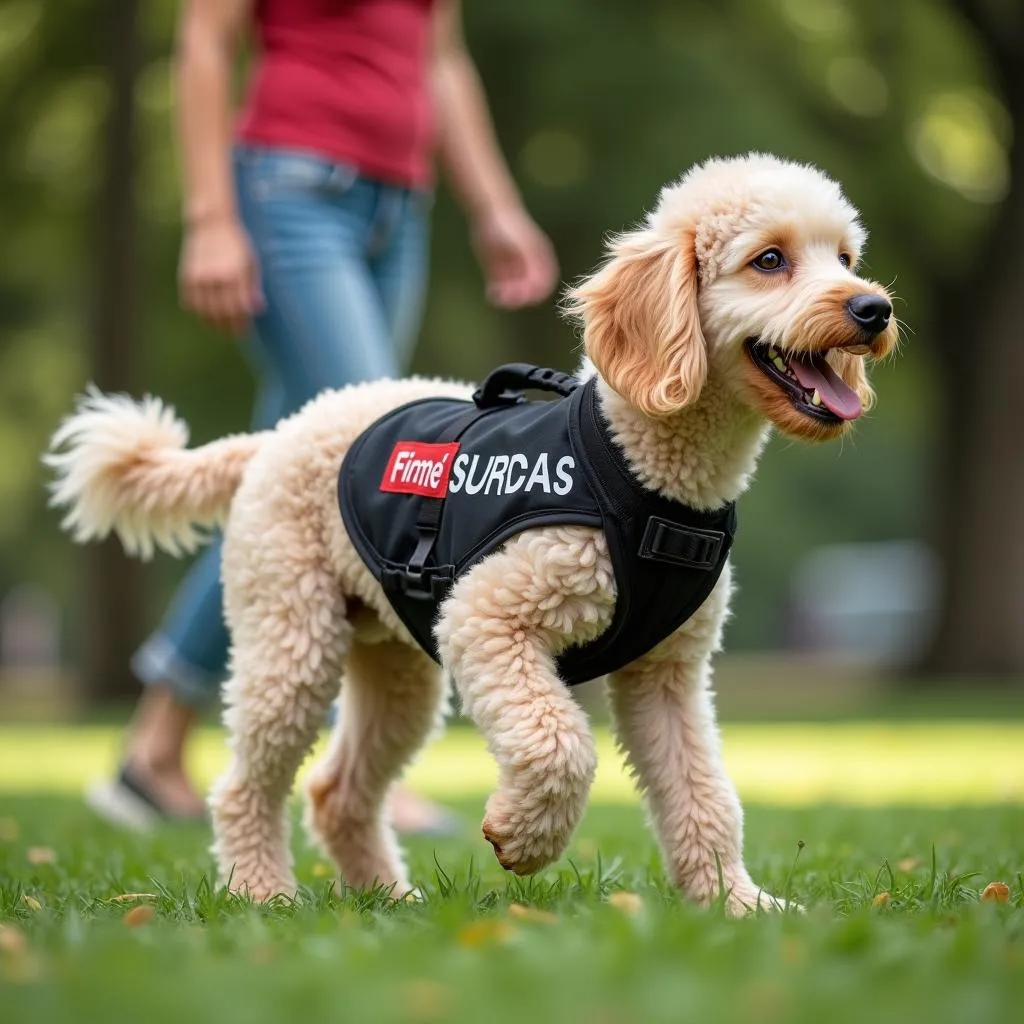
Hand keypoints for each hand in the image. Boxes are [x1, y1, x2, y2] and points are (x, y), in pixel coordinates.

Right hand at [178, 217, 263, 333]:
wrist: (212, 223)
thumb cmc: (237, 245)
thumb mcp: (251, 263)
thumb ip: (253, 287)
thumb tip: (256, 310)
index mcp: (237, 274)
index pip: (239, 309)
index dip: (241, 324)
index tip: (244, 330)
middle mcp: (218, 277)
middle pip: (222, 314)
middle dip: (228, 328)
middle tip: (234, 333)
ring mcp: (201, 277)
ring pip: (205, 312)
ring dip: (213, 324)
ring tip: (219, 327)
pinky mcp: (187, 276)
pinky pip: (190, 303)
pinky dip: (197, 312)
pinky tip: (205, 314)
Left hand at [471, 205, 557, 308]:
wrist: (490, 209)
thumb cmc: (506, 224)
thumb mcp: (519, 243)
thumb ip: (529, 262)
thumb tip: (537, 283)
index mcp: (539, 259)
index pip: (544, 285)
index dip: (535, 294)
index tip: (522, 295)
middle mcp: (529, 266)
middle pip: (529, 292)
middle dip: (519, 298)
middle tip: (505, 297)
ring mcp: (514, 269)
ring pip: (514, 293)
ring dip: (507, 298)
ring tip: (495, 294)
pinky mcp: (500, 271)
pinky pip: (501, 289)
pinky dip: (497, 294)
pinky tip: (491, 292)